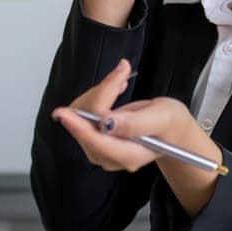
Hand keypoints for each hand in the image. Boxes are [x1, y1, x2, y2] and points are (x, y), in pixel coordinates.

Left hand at [51, 58, 203, 173]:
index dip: (79, 124)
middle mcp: (109, 156)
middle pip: (86, 123)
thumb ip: (136, 123)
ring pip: (81, 114)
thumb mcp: (161, 118)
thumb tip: (106, 123)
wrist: (170, 129)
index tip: (62, 112)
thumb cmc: (169, 123)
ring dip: (100, 91)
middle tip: (122, 74)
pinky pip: (83, 111)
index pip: (96, 139)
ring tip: (122, 81)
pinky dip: (98, 95)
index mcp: (128, 155)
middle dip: (101, 93)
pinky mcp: (94, 138)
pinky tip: (115, 90)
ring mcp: (99, 149)